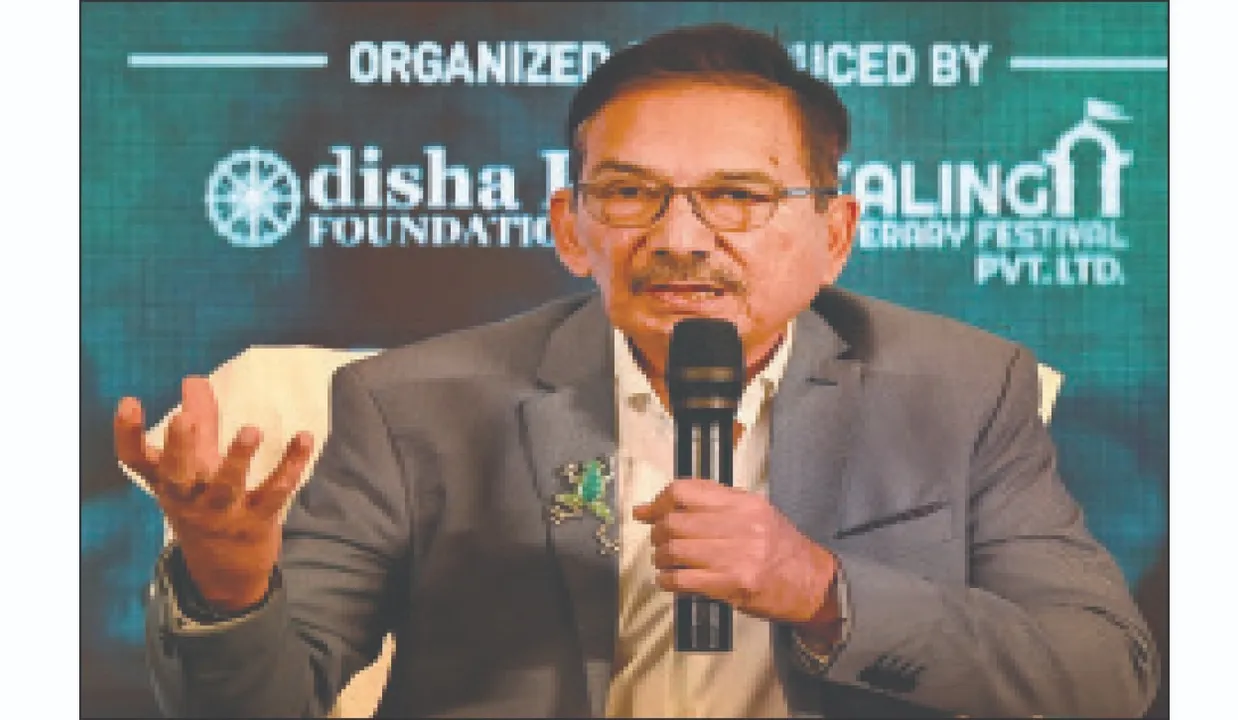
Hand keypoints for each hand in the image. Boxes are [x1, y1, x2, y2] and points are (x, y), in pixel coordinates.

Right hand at [114, 376, 314, 609]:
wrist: (226, 573)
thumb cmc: (205, 507)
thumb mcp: (194, 470)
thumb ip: (199, 423)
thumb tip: (193, 379)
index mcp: (168, 484)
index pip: (136, 461)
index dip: (127, 433)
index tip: (129, 402)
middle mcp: (189, 500)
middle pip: (177, 476)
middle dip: (180, 447)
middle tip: (182, 418)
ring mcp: (223, 514)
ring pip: (227, 487)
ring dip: (238, 458)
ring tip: (250, 430)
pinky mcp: (257, 520)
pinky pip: (274, 493)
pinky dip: (291, 465)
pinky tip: (305, 438)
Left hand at [634, 478, 838, 626]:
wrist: (814, 584)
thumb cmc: (782, 549)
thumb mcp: (756, 513)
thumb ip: (716, 504)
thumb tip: (667, 502)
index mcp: (744, 503)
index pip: (685, 491)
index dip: (659, 501)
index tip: (648, 511)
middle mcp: (740, 525)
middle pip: (675, 521)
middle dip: (657, 532)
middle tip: (658, 540)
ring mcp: (736, 556)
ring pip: (675, 549)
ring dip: (661, 557)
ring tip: (664, 561)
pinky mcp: (732, 585)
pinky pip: (683, 579)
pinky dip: (667, 580)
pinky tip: (669, 580)